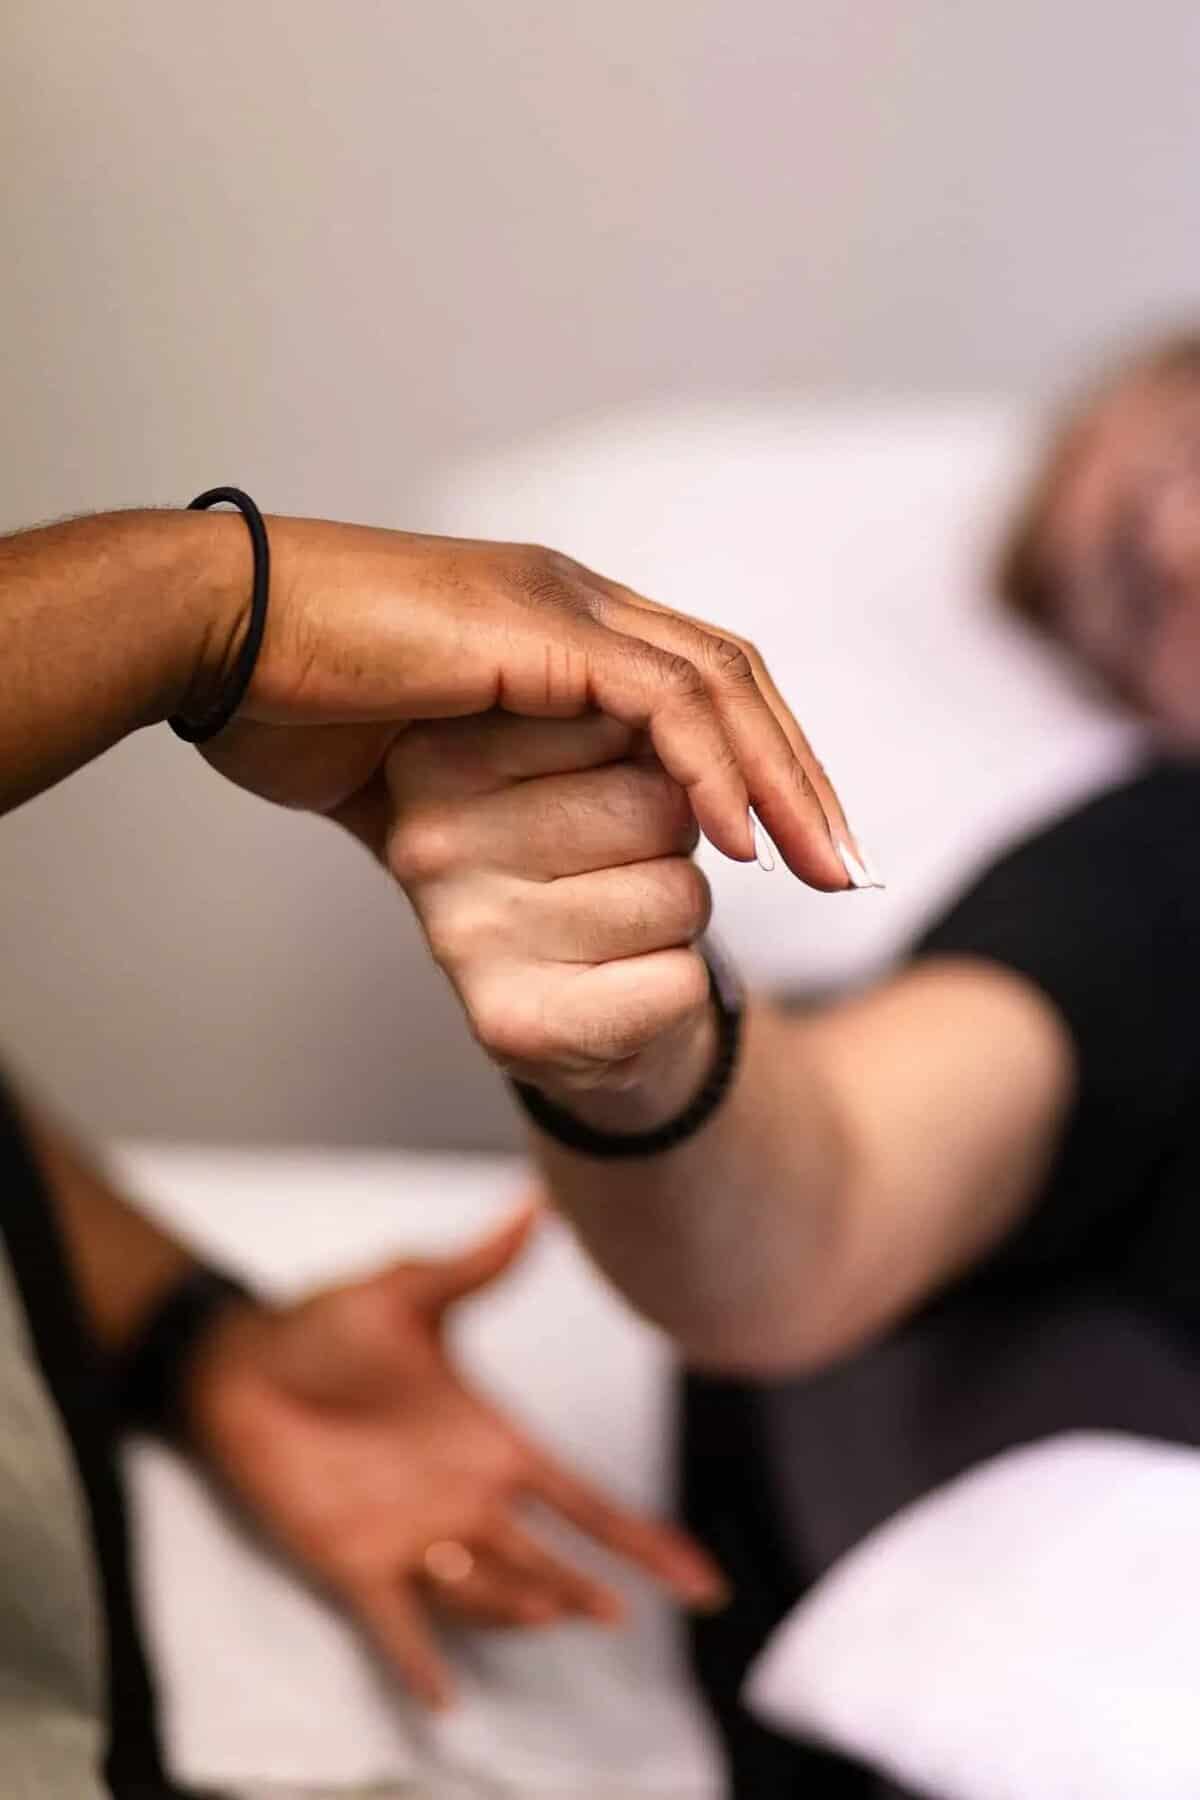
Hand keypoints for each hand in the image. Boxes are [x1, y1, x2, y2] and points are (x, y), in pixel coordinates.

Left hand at [183, 1205, 725, 1708]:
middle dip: (579, 1588)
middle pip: (545, 1561)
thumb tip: (534, 1201)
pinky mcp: (354, 1562)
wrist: (241, 1365)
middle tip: (610, 1609)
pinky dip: (418, 1664)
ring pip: (484, 1593)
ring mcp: (414, 1538)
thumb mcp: (406, 1291)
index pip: (585, 1501)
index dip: (642, 1540)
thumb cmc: (326, 1326)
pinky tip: (442, 1700)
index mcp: (492, 1444)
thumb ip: (474, 1264)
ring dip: (510, 1605)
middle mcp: (467, 1501)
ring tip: (536, 1601)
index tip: (699, 1579)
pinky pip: (394, 1625)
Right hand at [192, 519, 850, 885]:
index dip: (763, 764)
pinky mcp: (532, 623)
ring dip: (782, 780)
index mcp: (556, 626)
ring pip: (718, 684)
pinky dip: (711, 766)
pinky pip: (660, 697)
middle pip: (736, 679)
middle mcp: (573, 603)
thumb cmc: (294, 704)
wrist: (211, 636)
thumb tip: (518, 868)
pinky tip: (738, 840)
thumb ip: (487, 803)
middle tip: (850, 871)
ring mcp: (556, 604)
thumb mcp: (416, 770)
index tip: (799, 854)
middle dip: (802, 778)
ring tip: (825, 871)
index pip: (700, 686)